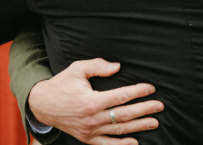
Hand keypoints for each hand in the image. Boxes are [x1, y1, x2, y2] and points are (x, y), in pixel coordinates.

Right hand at [28, 58, 162, 144]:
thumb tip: (118, 67)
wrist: (42, 105)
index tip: (150, 88)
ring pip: (119, 130)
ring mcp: (89, 131)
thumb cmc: (62, 84)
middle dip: (144, 110)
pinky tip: (135, 142)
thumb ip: (98, 66)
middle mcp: (91, 118)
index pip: (120, 96)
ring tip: (154, 122)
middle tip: (160, 106)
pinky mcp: (87, 138)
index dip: (137, 92)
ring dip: (139, 127)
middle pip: (124, 115)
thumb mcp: (77, 69)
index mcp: (90, 101)